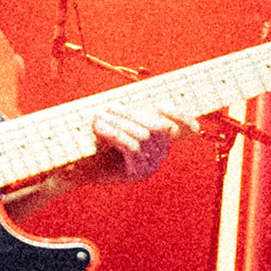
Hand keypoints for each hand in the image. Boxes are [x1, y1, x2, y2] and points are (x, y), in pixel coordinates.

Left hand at [84, 101, 199, 182]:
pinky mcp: (139, 173)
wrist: (84, 168)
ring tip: (99, 117)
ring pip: (142, 136)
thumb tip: (138, 97)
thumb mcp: (118, 123)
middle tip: (109, 107)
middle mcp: (162, 153)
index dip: (180, 115)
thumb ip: (130, 112)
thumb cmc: (100, 141)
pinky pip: (132, 148)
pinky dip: (115, 134)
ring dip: (119, 123)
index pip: (185, 127)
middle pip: (157, 127)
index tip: (159, 104)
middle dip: (132, 114)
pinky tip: (100, 128)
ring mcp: (153, 165)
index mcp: (162, 138)